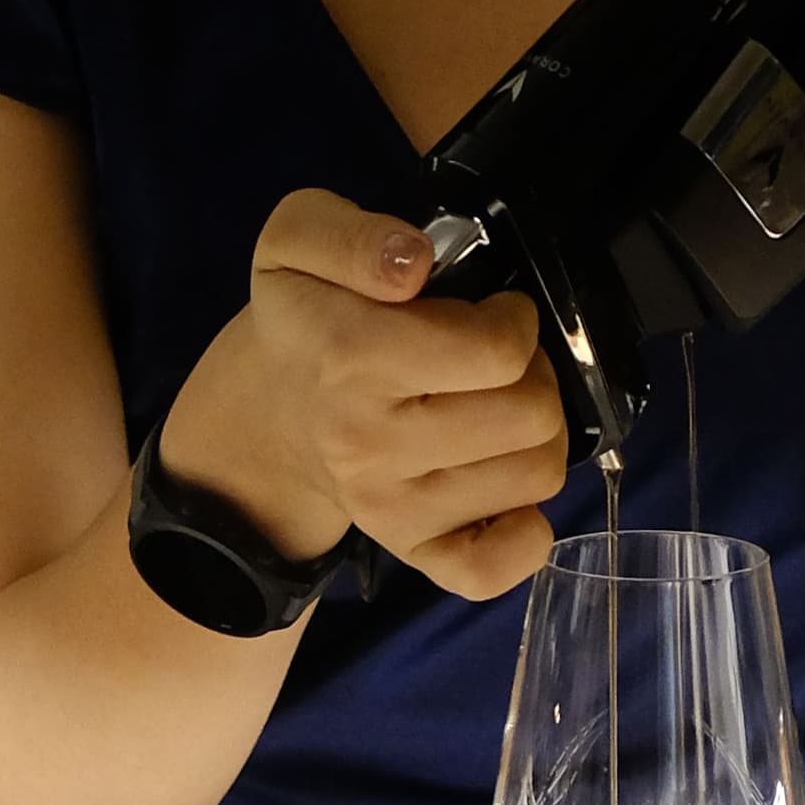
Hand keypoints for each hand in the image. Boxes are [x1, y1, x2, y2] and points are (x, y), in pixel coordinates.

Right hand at [163, 187, 572, 604]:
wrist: (268, 410)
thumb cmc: (302, 315)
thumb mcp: (297, 238)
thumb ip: (350, 234)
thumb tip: (412, 261)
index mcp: (352, 357)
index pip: (497, 352)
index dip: (513, 318)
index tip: (491, 310)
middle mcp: (372, 444)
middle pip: (530, 416)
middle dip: (534, 373)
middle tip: (498, 359)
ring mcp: (391, 509)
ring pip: (534, 477)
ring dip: (537, 434)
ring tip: (498, 406)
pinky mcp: (407, 551)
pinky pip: (491, 569)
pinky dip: (525, 532)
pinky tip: (505, 485)